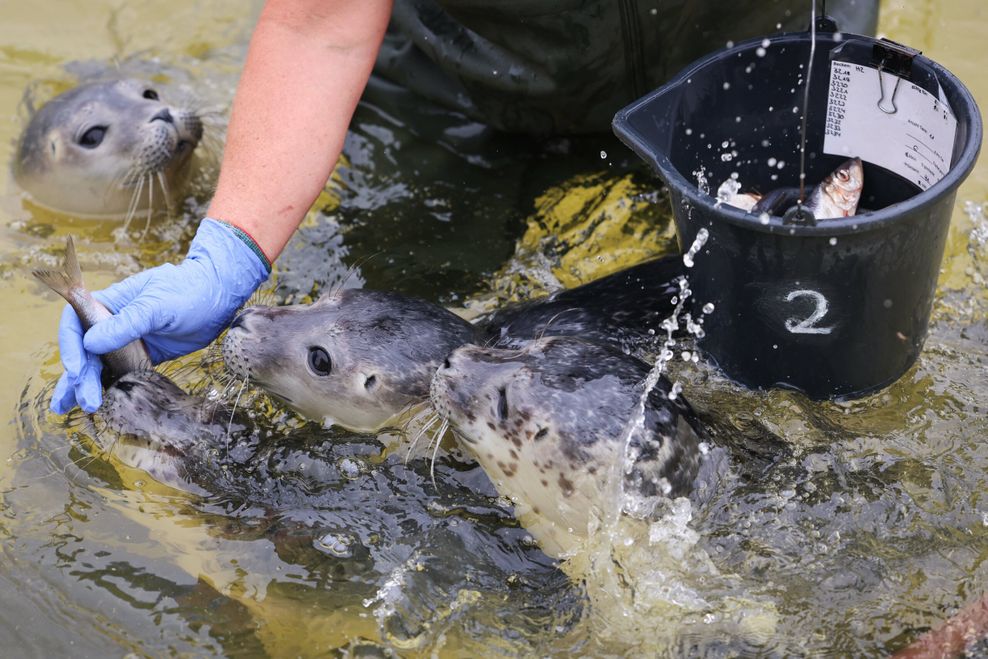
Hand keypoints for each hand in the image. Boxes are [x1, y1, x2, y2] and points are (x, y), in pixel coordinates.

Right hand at [51, 218, 270, 413]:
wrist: (219, 300)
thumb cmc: (188, 291)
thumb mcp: (158, 305)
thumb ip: (127, 324)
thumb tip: (90, 344)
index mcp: (109, 303)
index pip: (75, 323)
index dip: (71, 347)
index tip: (77, 369)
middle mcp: (112, 323)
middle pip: (85, 351)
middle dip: (81, 376)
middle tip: (86, 400)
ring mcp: (127, 341)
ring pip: (100, 365)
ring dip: (88, 386)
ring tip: (77, 408)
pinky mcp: (142, 357)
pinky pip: (123, 374)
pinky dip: (112, 388)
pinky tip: (104, 406)